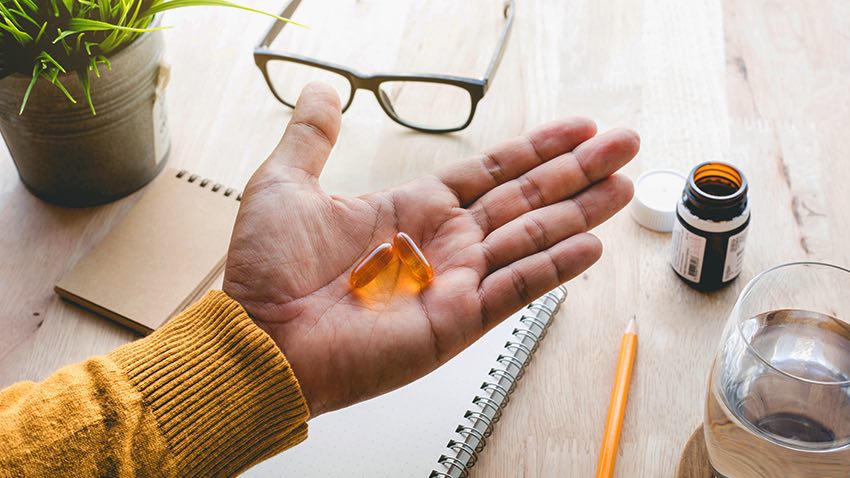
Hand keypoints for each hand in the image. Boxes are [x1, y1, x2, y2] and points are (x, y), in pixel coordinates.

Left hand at [223, 83, 637, 416]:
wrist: (258, 335)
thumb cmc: (266, 271)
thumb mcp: (287, 183)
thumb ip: (313, 136)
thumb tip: (322, 92)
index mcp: (412, 209)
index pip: (491, 172)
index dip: (536, 149)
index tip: (578, 129)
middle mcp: (442, 244)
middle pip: (525, 198)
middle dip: (577, 170)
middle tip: (625, 144)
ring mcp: (454, 282)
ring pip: (532, 238)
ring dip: (579, 211)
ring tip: (623, 185)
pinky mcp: (456, 320)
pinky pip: (515, 288)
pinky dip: (554, 267)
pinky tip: (590, 244)